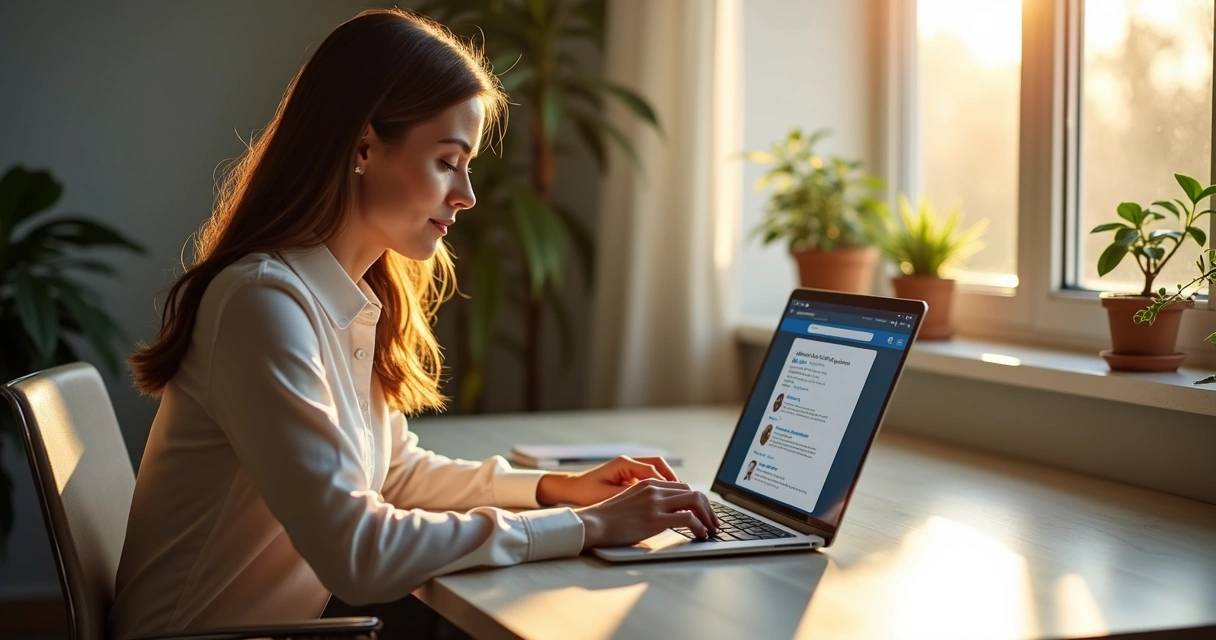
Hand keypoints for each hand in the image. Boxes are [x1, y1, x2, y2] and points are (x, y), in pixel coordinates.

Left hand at [536, 456, 678, 506]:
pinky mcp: (629, 475)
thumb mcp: (608, 497)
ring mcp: (630, 467)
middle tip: (686, 495)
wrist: (571, 489)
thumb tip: (650, 503)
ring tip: (679, 496)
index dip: (666, 484)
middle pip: (659, 465)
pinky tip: (665, 498)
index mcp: (624, 464)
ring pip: (657, 469)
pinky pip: (650, 476)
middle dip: (673, 480)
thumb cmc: (586, 493)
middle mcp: (629, 462)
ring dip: (668, 481)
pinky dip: (660, 485)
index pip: (652, 470)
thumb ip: (629, 497)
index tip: (677, 497)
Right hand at [573, 479, 718, 548]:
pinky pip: (688, 519)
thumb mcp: (630, 501)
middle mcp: (654, 489)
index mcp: (649, 483)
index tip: (703, 513)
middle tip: (714, 523)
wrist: (593, 523)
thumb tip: (665, 515)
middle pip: (693, 492)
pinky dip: (700, 527)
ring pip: (695, 502)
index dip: (697, 501)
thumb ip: (648, 501)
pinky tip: (701, 535)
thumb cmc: (609, 518)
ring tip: (711, 530)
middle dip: (708, 508)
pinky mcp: (655, 519)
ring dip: (708, 517)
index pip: (682, 487)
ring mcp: (655, 503)